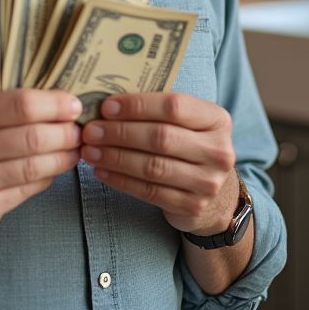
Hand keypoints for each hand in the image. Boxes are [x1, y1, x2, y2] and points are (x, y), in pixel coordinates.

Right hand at [0, 87, 82, 231]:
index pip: (21, 105)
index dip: (54, 103)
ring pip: (37, 168)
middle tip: (81, 127)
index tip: (73, 102)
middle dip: (67, 131)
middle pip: (35, 138)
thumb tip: (41, 81)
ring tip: (75, 147)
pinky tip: (53, 167)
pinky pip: (28, 191)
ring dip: (65, 156)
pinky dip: (47, 177)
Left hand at [79, 92, 236, 234]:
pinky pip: (149, 192)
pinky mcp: (193, 206)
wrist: (216, 193)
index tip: (106, 107)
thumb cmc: (189, 145)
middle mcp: (218, 150)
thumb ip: (156, 110)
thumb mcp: (186, 123)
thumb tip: (107, 104)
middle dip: (120, 133)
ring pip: (153, 167)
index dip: (137, 106)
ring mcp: (208, 181)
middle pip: (161, 137)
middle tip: (91, 131)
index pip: (173, 106)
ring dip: (115, 158)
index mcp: (216, 119)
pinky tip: (102, 172)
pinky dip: (121, 180)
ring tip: (90, 152)